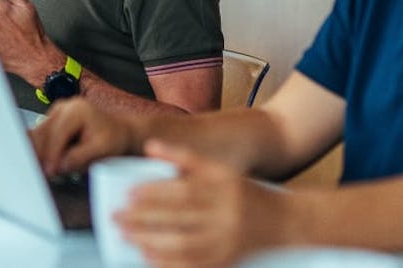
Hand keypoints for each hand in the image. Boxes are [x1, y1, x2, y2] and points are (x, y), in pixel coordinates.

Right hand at [30, 98, 138, 174]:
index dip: (52, 155)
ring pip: (39, 135)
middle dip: (43, 155)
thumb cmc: (113, 138)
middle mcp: (64, 107)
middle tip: (45, 174)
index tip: (51, 171)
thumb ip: (79, 157)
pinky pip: (42, 136)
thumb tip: (60, 165)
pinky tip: (45, 163)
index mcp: (76, 110)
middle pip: (43, 133)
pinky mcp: (54, 120)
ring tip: (46, 170)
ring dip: (40, 153)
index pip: (57, 134)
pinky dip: (42, 150)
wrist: (118, 132)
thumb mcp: (101, 149)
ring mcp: (57, 112)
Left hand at [117, 139, 286, 267]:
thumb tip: (149, 147)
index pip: (182, 192)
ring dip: (150, 241)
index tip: (128, 194)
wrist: (286, 221)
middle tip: (116, 217)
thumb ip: (184, 157)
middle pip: (178, 218)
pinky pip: (192, 264)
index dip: (153, 193)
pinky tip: (147, 256)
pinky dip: (167, 262)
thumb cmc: (246, 192)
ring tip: (126, 236)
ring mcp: (227, 240)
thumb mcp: (220, 170)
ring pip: (182, 243)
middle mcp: (227, 214)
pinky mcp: (227, 260)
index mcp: (224, 187)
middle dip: (143, 219)